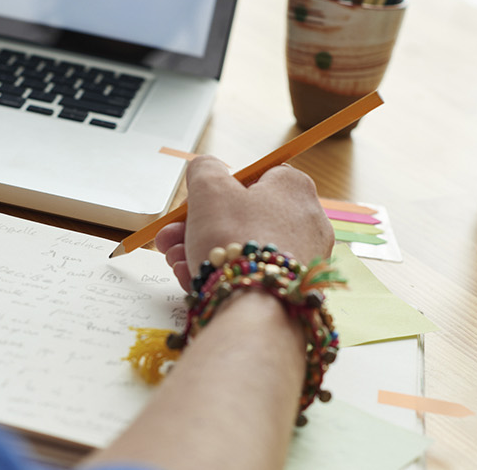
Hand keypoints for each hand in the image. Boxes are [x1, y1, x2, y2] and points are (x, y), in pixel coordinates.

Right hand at [154, 156, 333, 291]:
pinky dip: (223, 276)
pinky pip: (253, 275)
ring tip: (175, 263)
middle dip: (197, 227)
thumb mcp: (208, 188)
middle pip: (242, 217)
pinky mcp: (293, 289)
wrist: (256, 308)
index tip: (189, 206)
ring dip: (203, 252)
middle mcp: (307, 221)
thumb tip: (206, 169)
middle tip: (169, 239)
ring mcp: (303, 258)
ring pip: (243, 249)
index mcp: (294, 187)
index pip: (253, 177)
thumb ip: (204, 169)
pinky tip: (194, 282)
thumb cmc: (235, 239)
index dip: (216, 191)